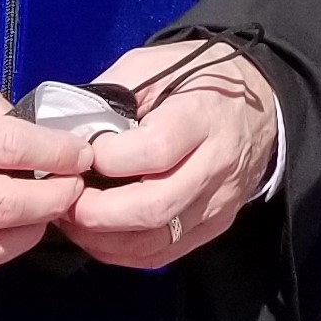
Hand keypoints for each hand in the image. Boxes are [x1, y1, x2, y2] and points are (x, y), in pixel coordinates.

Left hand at [65, 39, 281, 268]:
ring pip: (153, 240)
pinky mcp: (215, 225)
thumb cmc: (196, 79)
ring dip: (101, 238)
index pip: (152, 152)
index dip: (104, 159)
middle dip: (94, 212)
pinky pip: (162, 254)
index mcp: (200, 117)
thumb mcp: (150, 66)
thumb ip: (107, 96)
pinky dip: (122, 252)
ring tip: (72, 218)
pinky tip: (98, 234)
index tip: (77, 153)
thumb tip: (62, 132)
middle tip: (61, 198)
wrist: (260, 102)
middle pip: (152, 207)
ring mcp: (218, 202)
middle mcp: (215, 165)